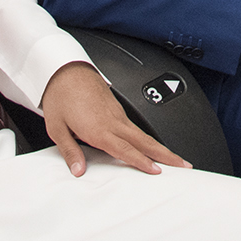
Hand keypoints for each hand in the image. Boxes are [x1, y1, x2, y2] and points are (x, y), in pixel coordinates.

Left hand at [39, 60, 187, 176]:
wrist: (65, 69)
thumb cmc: (61, 95)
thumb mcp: (56, 128)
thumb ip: (70, 152)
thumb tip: (78, 170)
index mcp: (98, 129)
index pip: (125, 150)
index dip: (142, 162)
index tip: (157, 171)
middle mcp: (113, 121)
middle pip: (145, 141)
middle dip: (166, 154)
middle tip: (184, 165)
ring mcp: (117, 114)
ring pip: (143, 134)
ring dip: (160, 147)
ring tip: (174, 159)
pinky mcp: (117, 109)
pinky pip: (136, 127)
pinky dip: (148, 138)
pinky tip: (150, 146)